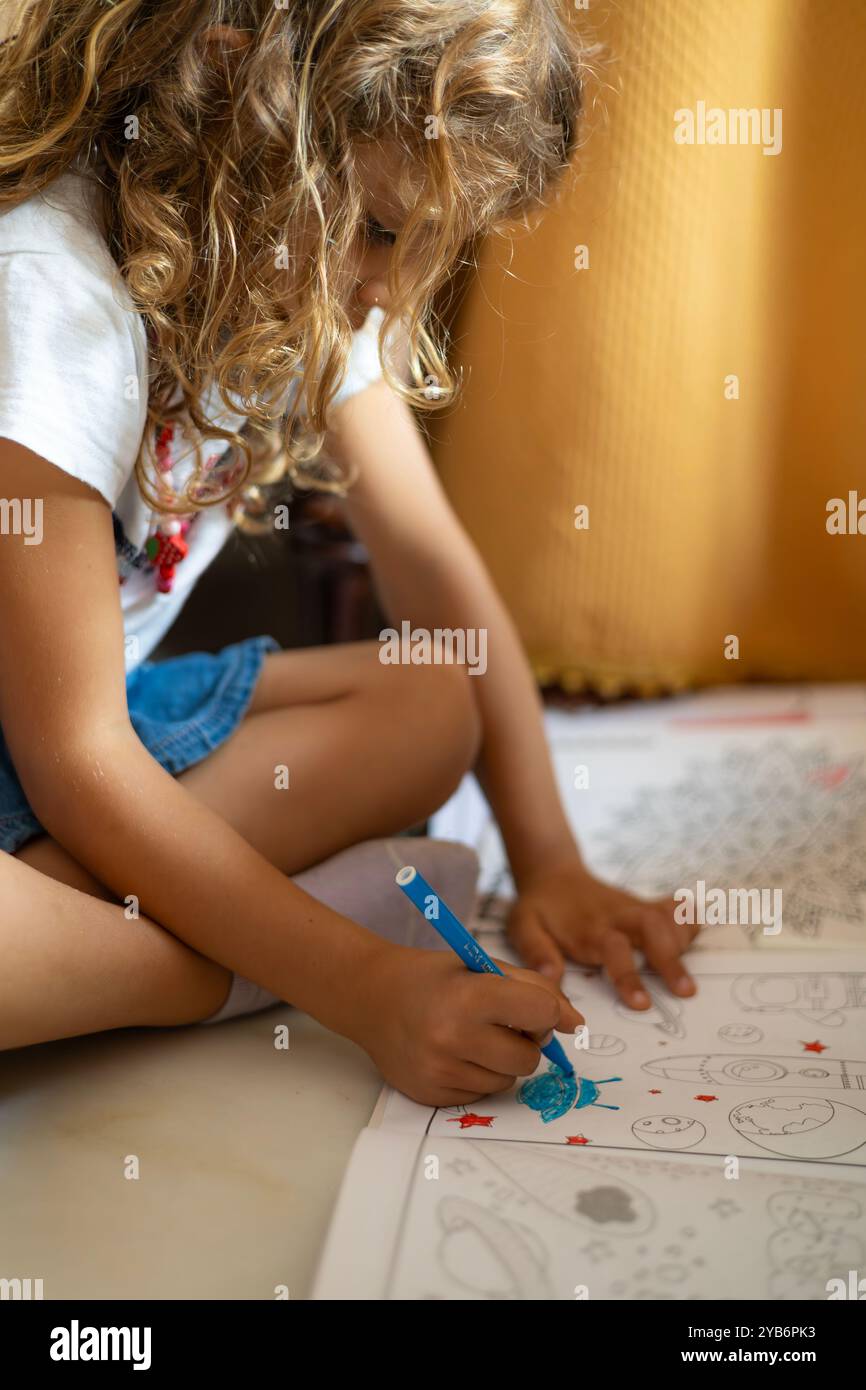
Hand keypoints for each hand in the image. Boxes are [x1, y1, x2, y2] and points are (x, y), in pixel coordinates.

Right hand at [349, 943, 583, 1106]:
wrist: (372, 997)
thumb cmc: (437, 977)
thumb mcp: (483, 965)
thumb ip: (535, 989)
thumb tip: (575, 1025)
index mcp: (470, 996)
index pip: (541, 1013)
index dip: (548, 1012)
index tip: (538, 1010)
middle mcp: (453, 1037)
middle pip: (529, 1058)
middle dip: (525, 1042)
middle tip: (500, 1023)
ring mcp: (440, 1070)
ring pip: (507, 1082)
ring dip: (501, 1062)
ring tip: (473, 1037)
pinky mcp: (431, 1096)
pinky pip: (481, 1096)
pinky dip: (478, 1076)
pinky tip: (455, 1054)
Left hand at [507, 855, 698, 1007]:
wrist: (552, 874)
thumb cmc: (539, 908)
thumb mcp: (523, 926)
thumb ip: (535, 951)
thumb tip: (550, 977)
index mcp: (589, 927)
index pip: (613, 949)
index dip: (628, 975)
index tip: (641, 1004)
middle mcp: (616, 915)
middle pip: (651, 927)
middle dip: (670, 958)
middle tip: (686, 991)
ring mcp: (633, 907)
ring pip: (666, 916)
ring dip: (683, 941)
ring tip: (690, 973)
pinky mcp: (643, 905)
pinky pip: (673, 907)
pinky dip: (689, 918)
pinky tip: (697, 933)